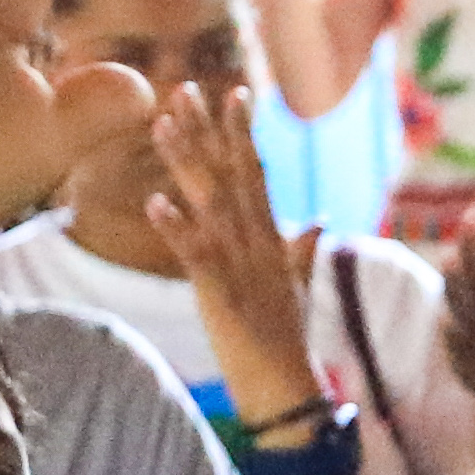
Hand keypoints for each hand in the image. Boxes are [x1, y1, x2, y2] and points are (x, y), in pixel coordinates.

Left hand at [145, 86, 334, 416]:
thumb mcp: (293, 285)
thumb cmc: (285, 338)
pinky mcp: (220, 291)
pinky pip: (196, 253)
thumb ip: (302, 248)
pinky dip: (176, 228)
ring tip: (163, 125)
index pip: (257, 173)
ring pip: (211, 201)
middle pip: (231, 174)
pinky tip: (155, 202)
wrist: (284, 386)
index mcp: (271, 237)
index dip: (242, 133)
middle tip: (187, 88)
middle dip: (210, 131)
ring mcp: (240, 263)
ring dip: (187, 162)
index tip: (233, 94)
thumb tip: (319, 220)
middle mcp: (257, 241)